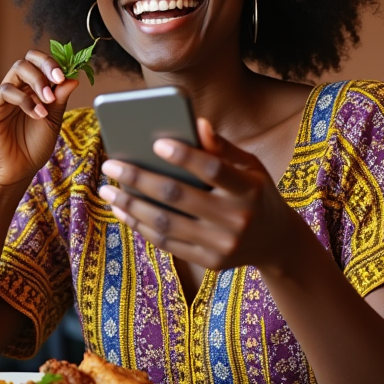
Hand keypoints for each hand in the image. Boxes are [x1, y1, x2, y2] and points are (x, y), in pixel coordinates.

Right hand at [0, 50, 78, 189]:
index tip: (64, 76)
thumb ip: (59, 99)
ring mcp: (0, 97)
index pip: (37, 63)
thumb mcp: (53, 121)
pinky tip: (37, 114)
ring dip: (37, 82)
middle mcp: (14, 89)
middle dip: (46, 66)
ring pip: (17, 70)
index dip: (52, 64)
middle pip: (27, 61)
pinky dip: (24, 99)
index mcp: (29, 90)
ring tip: (48, 104)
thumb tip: (73, 78)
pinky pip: (5, 91)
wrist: (17, 173)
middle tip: (58, 80)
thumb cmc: (33, 148)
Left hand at [97, 118, 306, 271]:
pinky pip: (167, 243)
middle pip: (178, 196)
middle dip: (139, 179)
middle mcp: (237, 219)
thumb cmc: (256, 192)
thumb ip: (222, 147)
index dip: (185, 156)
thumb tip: (197, 122)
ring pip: (166, 223)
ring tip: (107, 189)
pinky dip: (140, 226)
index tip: (156, 143)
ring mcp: (222, 244)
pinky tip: (122, 210)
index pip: (213, 170)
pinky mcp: (210, 261)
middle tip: (111, 165)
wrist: (276, 241)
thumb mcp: (250, 167)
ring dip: (131, 205)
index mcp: (249, 189)